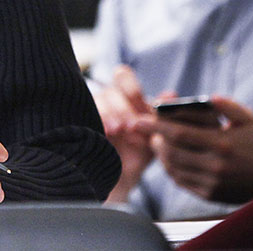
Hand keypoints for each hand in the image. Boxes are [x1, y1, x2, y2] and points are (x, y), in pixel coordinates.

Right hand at [92, 65, 154, 200]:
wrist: (119, 177)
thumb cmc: (139, 152)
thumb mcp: (154, 133)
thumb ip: (161, 114)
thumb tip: (171, 94)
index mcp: (125, 96)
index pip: (122, 75)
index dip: (130, 87)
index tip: (140, 107)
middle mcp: (107, 98)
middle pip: (112, 91)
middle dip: (124, 108)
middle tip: (131, 126)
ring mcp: (93, 108)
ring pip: (99, 100)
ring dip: (111, 115)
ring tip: (118, 131)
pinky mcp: (81, 120)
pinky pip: (85, 112)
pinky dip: (98, 121)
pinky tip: (105, 133)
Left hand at [149, 96, 252, 203]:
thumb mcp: (246, 118)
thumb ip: (226, 106)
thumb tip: (209, 97)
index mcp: (221, 143)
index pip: (179, 134)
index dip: (155, 126)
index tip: (137, 120)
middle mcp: (216, 165)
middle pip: (171, 152)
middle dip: (154, 139)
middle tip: (145, 129)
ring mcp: (212, 182)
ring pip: (173, 168)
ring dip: (159, 154)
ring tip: (156, 141)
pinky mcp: (209, 194)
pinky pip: (180, 181)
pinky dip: (169, 168)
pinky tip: (168, 157)